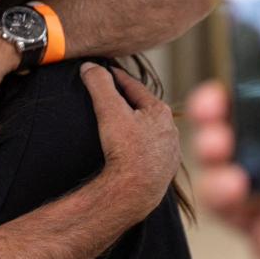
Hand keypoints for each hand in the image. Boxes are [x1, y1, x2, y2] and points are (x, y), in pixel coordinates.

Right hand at [81, 63, 179, 212]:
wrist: (136, 192)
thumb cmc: (125, 151)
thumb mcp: (108, 111)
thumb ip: (99, 85)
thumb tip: (90, 66)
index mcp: (159, 111)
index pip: (134, 87)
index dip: (117, 78)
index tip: (105, 71)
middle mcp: (170, 129)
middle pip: (144, 108)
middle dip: (129, 101)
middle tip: (111, 96)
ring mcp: (169, 151)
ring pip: (150, 130)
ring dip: (137, 124)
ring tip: (121, 124)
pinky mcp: (165, 170)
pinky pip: (152, 151)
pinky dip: (141, 145)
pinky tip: (132, 150)